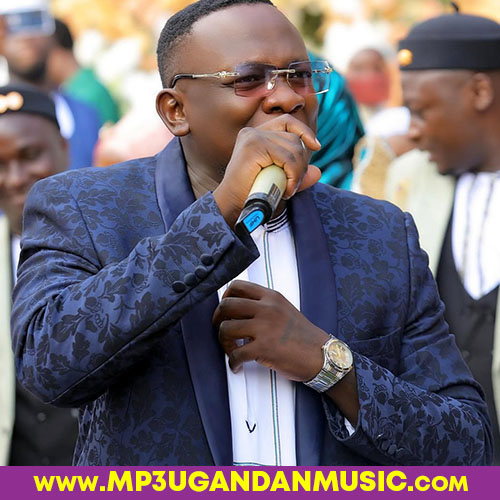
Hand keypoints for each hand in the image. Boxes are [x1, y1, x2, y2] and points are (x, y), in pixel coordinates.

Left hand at [212, 280, 328, 380]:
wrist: (322, 355)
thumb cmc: (302, 335)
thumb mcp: (284, 309)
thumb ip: (263, 305)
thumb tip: (236, 308)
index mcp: (271, 297)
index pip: (237, 286)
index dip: (224, 297)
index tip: (225, 311)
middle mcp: (267, 309)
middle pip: (226, 305)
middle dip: (217, 320)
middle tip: (222, 331)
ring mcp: (265, 328)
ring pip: (226, 329)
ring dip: (223, 342)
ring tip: (231, 350)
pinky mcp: (264, 349)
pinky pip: (235, 354)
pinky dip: (232, 362)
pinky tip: (237, 366)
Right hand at [213, 115, 320, 226]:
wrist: (232, 207)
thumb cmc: (252, 196)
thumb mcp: (279, 182)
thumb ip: (297, 175)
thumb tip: (318, 172)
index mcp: (256, 135)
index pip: (287, 121)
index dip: (304, 131)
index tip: (316, 146)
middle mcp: (253, 132)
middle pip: (294, 137)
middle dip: (301, 163)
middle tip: (293, 185)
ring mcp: (253, 137)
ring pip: (294, 148)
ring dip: (297, 173)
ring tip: (288, 189)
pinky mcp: (255, 146)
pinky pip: (287, 158)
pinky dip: (293, 176)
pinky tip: (286, 190)